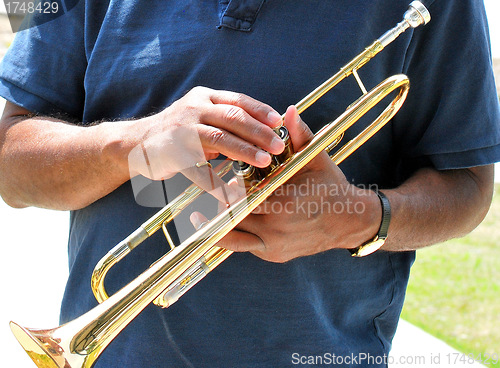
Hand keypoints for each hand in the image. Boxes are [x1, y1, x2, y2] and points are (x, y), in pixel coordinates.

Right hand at [125, 86, 284, 199]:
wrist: (135, 142)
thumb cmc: (178, 131)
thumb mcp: (200, 115)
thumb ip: (226, 119)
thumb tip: (264, 129)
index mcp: (204, 98)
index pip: (238, 100)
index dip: (260, 110)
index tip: (279, 122)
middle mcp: (193, 109)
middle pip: (232, 117)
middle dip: (258, 131)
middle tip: (278, 145)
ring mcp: (182, 130)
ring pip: (218, 138)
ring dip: (244, 150)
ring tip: (264, 161)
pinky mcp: (172, 153)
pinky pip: (199, 170)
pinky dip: (216, 183)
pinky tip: (232, 192)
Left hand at [192, 106, 380, 261]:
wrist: (348, 221)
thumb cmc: (330, 186)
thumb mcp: (316, 159)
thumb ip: (300, 135)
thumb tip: (288, 110)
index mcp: (284, 199)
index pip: (245, 192)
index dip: (226, 186)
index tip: (211, 178)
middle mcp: (276, 226)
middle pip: (235, 214)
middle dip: (218, 203)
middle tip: (198, 194)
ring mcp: (273, 245)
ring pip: (233, 236)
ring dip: (214, 225)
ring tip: (195, 216)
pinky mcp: (272, 255)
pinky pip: (242, 248)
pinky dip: (227, 238)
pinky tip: (212, 228)